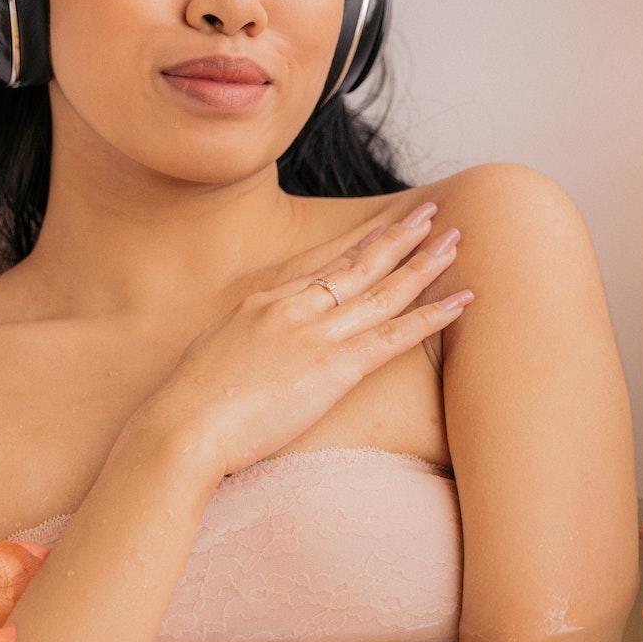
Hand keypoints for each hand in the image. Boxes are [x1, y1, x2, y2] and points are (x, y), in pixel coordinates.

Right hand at [137, 203, 470, 478]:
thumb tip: (251, 351)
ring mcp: (315, 333)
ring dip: (423, 263)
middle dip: (399, 238)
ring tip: (455, 240)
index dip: (360, 246)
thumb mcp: (212, 356)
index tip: (386, 229)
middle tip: (431, 213)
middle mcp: (294, 307)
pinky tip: (460, 301)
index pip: (323, 267)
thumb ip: (241, 344)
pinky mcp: (334, 367)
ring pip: (383, 290)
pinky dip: (431, 316)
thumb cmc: (188, 406)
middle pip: (359, 264)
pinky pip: (394, 335)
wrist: (181, 427)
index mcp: (263, 303)